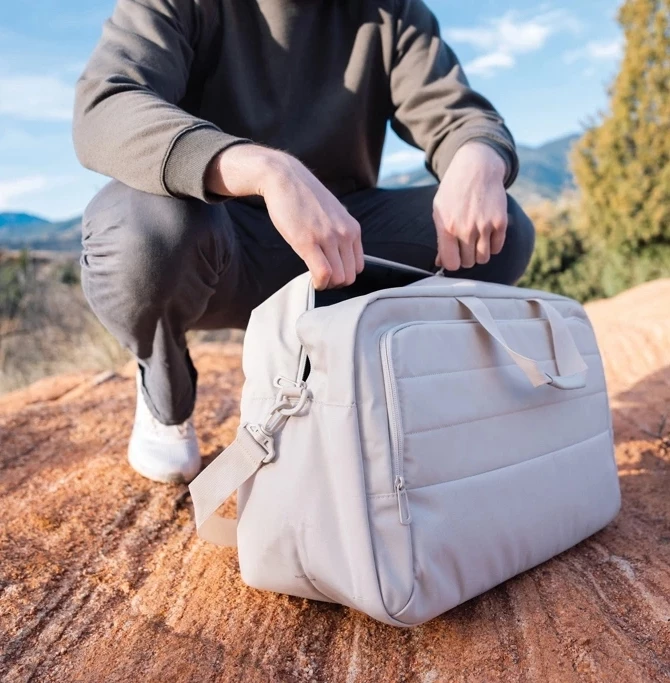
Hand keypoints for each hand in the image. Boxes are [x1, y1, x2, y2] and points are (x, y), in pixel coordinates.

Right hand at [206, 144, 363, 289]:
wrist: (285, 178)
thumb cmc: (305, 198)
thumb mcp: (333, 214)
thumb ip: (340, 233)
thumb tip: (340, 256)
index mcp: (352, 228)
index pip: (358, 267)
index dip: (344, 275)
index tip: (330, 273)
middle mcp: (344, 234)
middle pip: (349, 276)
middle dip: (335, 283)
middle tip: (320, 278)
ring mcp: (327, 238)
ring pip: (338, 278)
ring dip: (326, 284)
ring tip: (315, 278)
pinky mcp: (307, 241)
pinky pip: (322, 273)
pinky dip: (318, 283)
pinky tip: (311, 280)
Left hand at [432, 142, 507, 270]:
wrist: (476, 168)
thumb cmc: (454, 192)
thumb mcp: (439, 212)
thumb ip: (440, 239)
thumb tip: (440, 262)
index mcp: (447, 227)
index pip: (451, 264)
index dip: (452, 263)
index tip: (453, 256)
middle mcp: (466, 229)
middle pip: (468, 262)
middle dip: (465, 257)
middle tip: (464, 245)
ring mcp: (485, 226)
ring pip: (483, 259)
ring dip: (479, 253)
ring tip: (475, 241)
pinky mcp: (500, 222)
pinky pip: (496, 248)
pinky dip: (492, 246)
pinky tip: (486, 234)